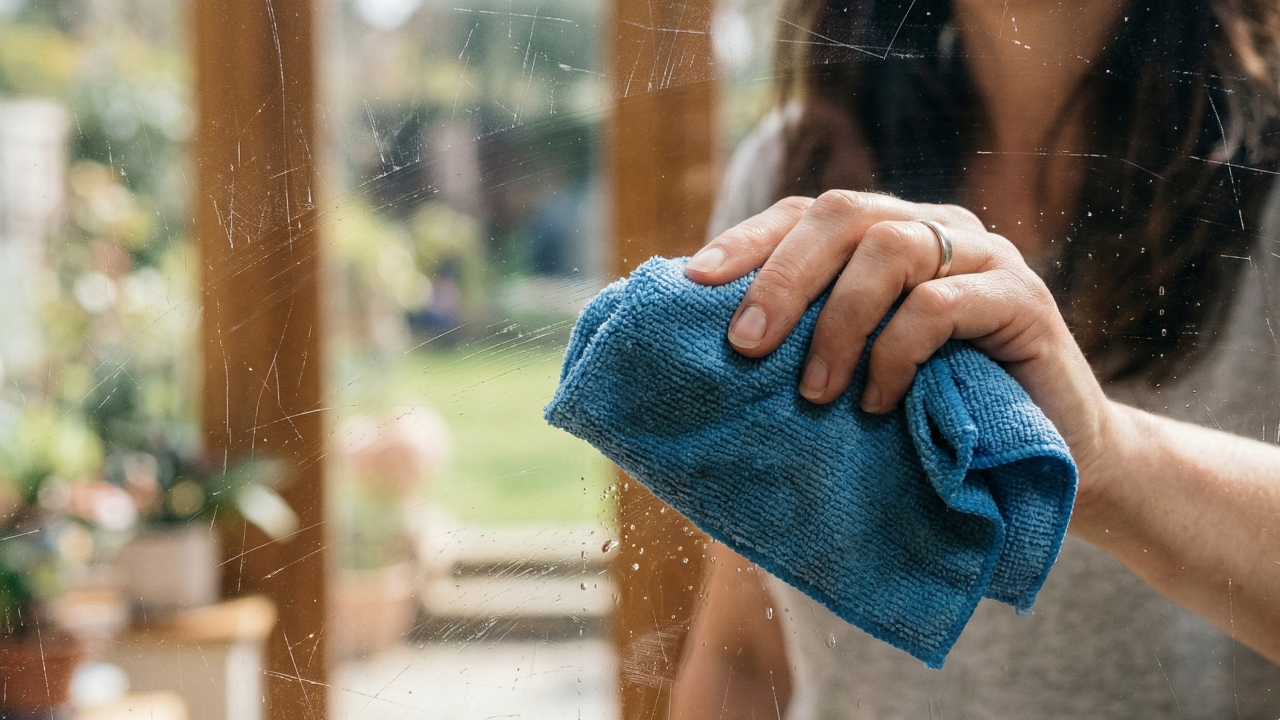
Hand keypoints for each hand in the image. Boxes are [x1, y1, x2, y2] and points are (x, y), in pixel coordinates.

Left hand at [685, 191, 1114, 505]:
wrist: (1045, 462)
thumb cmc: (937, 419)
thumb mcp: (861, 375)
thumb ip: (810, 346)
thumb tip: (716, 354)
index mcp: (887, 239)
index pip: (805, 214)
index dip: (748, 240)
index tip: (694, 282)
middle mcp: (934, 231)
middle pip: (843, 213)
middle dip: (782, 276)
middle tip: (746, 345)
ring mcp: (983, 258)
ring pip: (890, 248)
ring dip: (838, 322)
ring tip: (817, 394)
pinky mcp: (1023, 299)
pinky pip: (939, 304)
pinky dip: (895, 352)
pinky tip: (879, 402)